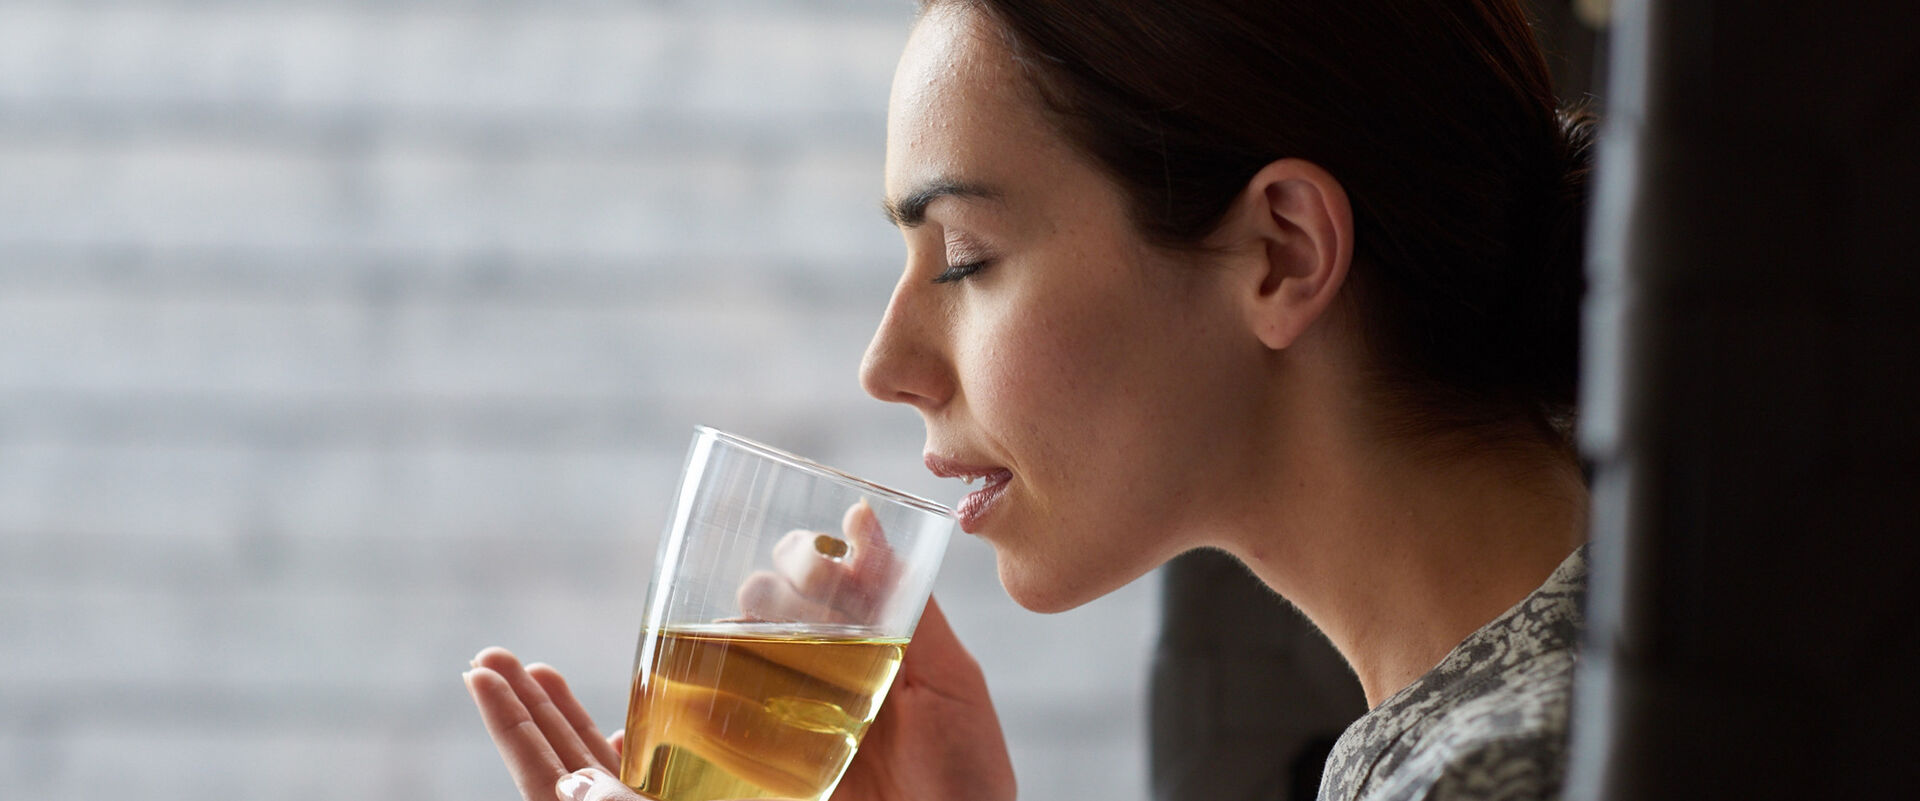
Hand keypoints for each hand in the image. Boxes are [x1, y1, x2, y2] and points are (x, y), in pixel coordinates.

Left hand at [463, 648, 644, 800]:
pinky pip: (632, 777)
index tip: (478, 675)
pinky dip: (622, 752)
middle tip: (492, 655)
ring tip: (539, 670)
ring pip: (586, 756)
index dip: (504, 715)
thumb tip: (578, 780)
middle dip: (522, 697)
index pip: (531, 760)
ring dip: (563, 712)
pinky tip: (618, 734)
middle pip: (548, 747)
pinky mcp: (654, 800)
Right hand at [466, 502, 1014, 800]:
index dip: (709, 632)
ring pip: (609, 765)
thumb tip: (860, 515)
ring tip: (486, 673)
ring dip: (531, 725)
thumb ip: (901, 606)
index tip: (726, 589)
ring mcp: (728, 794)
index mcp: (804, 720)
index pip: (729, 670)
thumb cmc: (967, 791)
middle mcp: (752, 764)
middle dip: (563, 700)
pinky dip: (553, 767)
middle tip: (511, 653)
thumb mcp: (944, 685)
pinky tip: (520, 725)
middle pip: (645, 723)